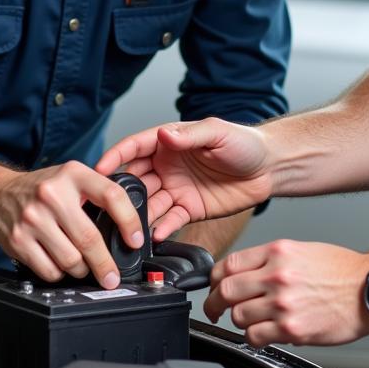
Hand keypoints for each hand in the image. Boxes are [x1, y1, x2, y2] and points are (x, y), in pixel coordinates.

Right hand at [0, 161, 143, 287]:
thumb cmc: (42, 190)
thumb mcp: (72, 178)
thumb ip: (97, 194)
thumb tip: (129, 227)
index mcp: (72, 174)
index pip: (111, 195)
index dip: (129, 221)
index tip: (136, 240)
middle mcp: (52, 194)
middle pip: (89, 238)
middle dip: (106, 264)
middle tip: (112, 277)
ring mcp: (33, 218)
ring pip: (70, 260)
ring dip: (81, 270)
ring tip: (82, 266)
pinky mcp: (18, 240)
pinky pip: (49, 270)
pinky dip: (60, 274)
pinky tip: (60, 264)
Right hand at [96, 118, 272, 240]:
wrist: (270, 168)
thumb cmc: (245, 143)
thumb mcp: (217, 132)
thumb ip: (189, 136)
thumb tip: (164, 135)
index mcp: (169, 142)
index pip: (135, 147)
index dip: (116, 156)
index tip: (99, 168)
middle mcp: (167, 166)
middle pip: (135, 178)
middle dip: (120, 191)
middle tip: (108, 205)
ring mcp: (176, 188)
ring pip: (149, 203)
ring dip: (138, 214)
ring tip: (129, 226)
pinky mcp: (189, 209)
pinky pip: (170, 220)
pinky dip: (161, 228)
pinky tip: (154, 235)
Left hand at [203, 240, 368, 347]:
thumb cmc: (341, 271)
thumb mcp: (301, 250)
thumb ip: (270, 259)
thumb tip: (243, 273)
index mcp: (277, 251)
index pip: (229, 263)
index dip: (213, 278)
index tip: (212, 286)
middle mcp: (276, 275)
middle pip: (225, 290)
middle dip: (214, 302)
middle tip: (214, 309)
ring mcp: (283, 303)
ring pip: (238, 316)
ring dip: (238, 320)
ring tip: (248, 320)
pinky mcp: (292, 328)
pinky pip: (255, 337)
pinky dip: (253, 337)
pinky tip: (261, 333)